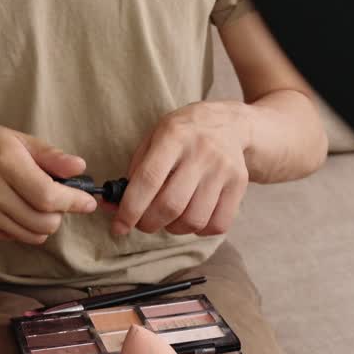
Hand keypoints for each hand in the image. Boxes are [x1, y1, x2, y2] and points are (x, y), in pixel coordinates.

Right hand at [0, 124, 96, 244]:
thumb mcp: (18, 139)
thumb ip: (51, 156)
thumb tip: (80, 168)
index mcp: (4, 162)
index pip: (47, 195)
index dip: (73, 202)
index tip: (87, 202)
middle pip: (42, 221)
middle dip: (61, 215)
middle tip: (61, 200)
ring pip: (31, 235)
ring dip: (46, 224)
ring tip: (41, 204)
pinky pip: (15, 237)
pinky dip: (26, 228)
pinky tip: (20, 208)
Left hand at [106, 101, 250, 238]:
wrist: (231, 124)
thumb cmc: (184, 133)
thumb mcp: (156, 136)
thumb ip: (136, 169)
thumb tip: (113, 204)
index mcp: (174, 135)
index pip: (148, 179)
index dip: (130, 208)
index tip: (119, 227)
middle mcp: (201, 151)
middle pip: (171, 205)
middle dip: (149, 223)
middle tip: (143, 223)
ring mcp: (223, 168)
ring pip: (194, 219)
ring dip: (174, 229)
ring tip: (170, 217)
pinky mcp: (239, 184)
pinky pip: (217, 224)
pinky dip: (200, 230)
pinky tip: (193, 216)